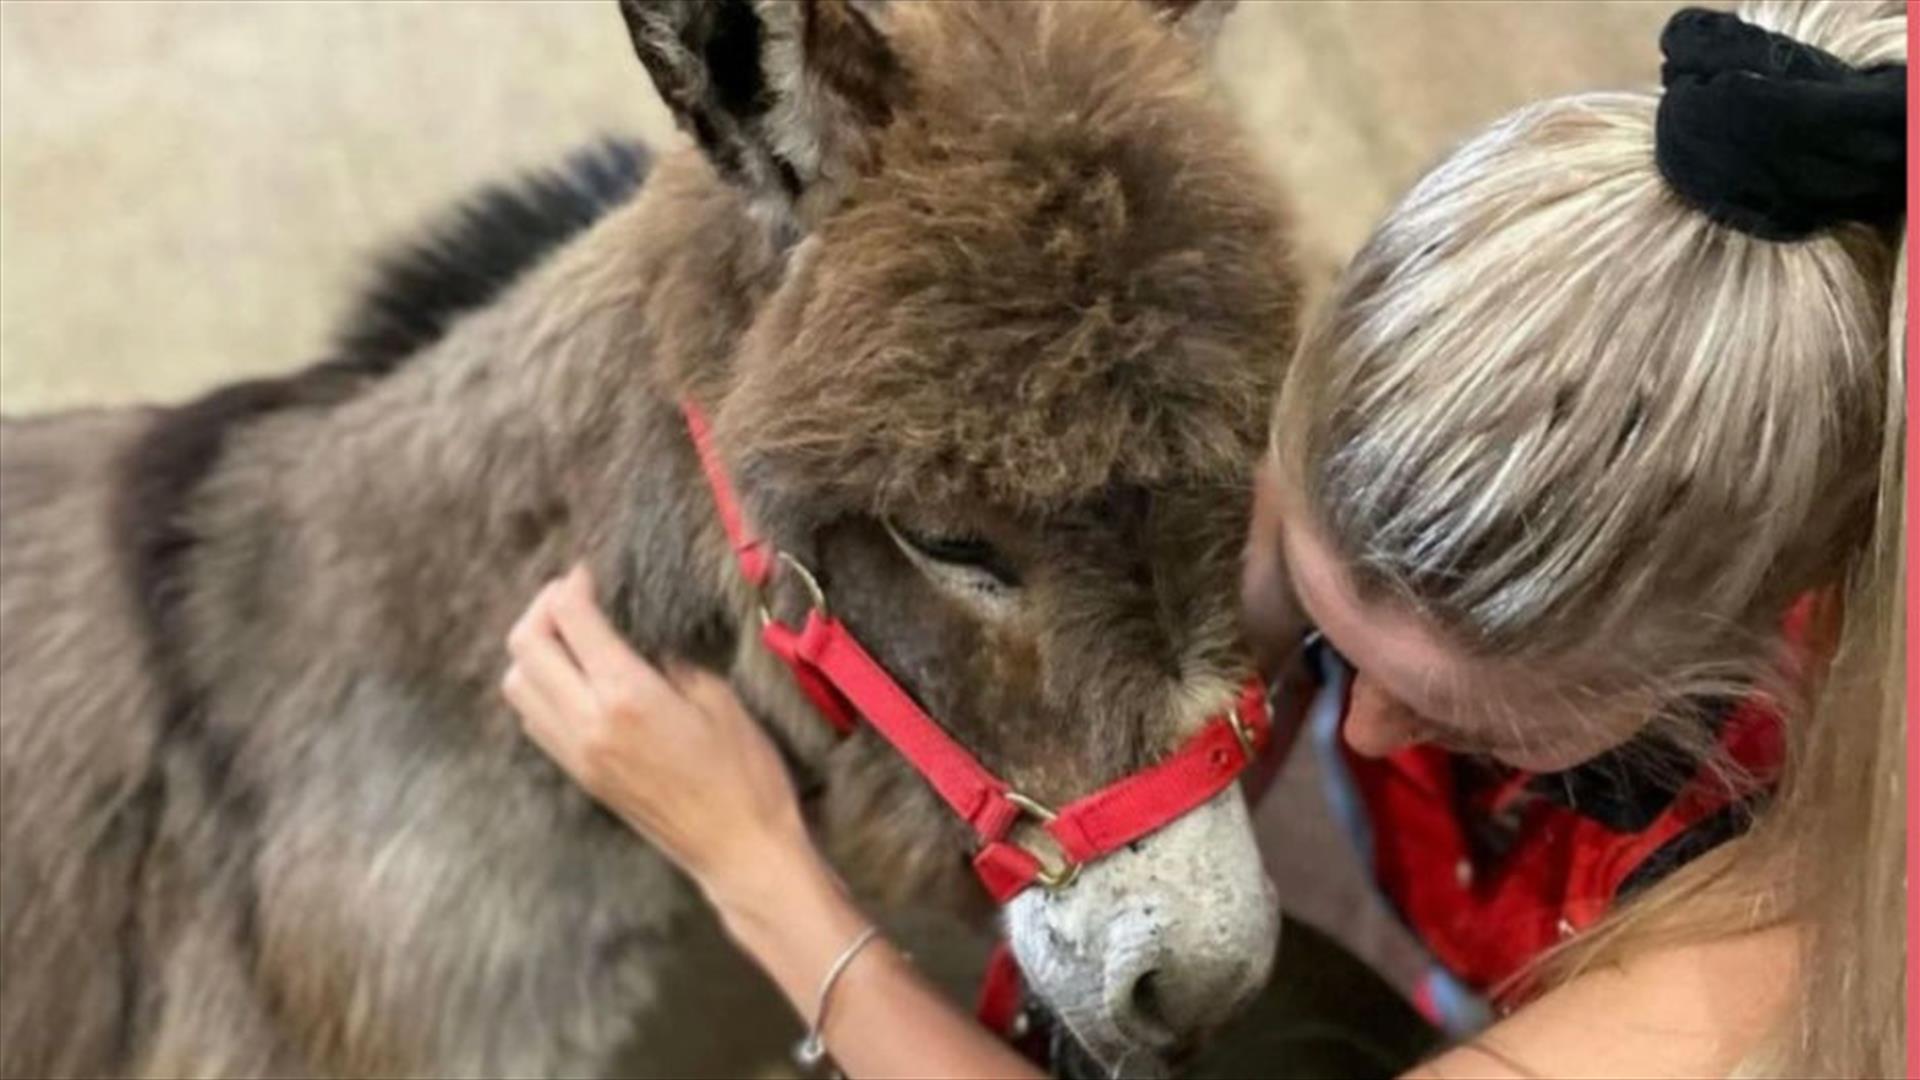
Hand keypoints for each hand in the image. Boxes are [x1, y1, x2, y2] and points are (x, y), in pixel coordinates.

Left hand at [503, 564, 812, 907]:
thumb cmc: (745, 772)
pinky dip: (540, 686)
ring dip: (534, 650)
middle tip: (575, 595)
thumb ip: (668, 659)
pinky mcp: (580, 775)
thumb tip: (637, 634)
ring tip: (571, 635)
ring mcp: (577, 753)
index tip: (593, 572)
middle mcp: (587, 723)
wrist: (738, 849)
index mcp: (625, 695)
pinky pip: (533, 719)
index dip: (575, 583)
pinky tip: (576, 678)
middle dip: (543, 607)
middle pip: (525, 645)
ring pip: (517, 684)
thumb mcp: (718, 698)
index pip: (570, 618)